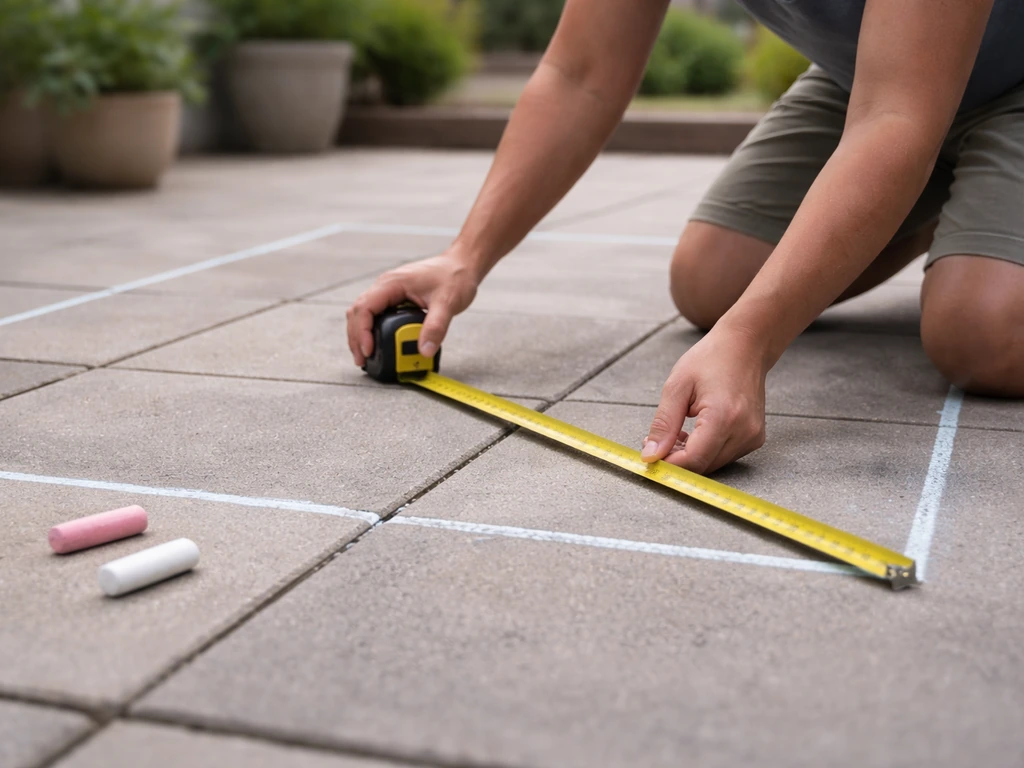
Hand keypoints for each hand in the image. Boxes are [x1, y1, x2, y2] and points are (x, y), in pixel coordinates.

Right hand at [346, 250, 479, 366]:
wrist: (462, 263)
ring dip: (361, 335)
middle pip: (357, 312)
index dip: (362, 331)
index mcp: (392, 283)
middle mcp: (385, 286)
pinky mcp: (395, 298)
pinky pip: (375, 315)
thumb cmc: (454, 276)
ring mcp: (388, 292)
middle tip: (362, 360)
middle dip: (356, 338)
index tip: (368, 350)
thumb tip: (425, 351)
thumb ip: (436, 327)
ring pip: (363, 314)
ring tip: (366, 356)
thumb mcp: (447, 303)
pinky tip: (377, 344)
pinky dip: (371, 330)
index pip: (364, 307)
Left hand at [640, 327, 767, 473]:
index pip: (693, 460)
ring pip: (712, 465)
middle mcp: (743, 431)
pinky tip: (694, 431)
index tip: (650, 456)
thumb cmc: (711, 359)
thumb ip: (663, 424)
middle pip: (702, 466)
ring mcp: (752, 437)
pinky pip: (723, 456)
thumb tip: (650, 455)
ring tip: (676, 431)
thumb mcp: (676, 387)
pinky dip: (704, 450)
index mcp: (724, 417)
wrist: (745, 347)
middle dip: (676, 458)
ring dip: (689, 455)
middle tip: (657, 440)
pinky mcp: (754, 438)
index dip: (668, 464)